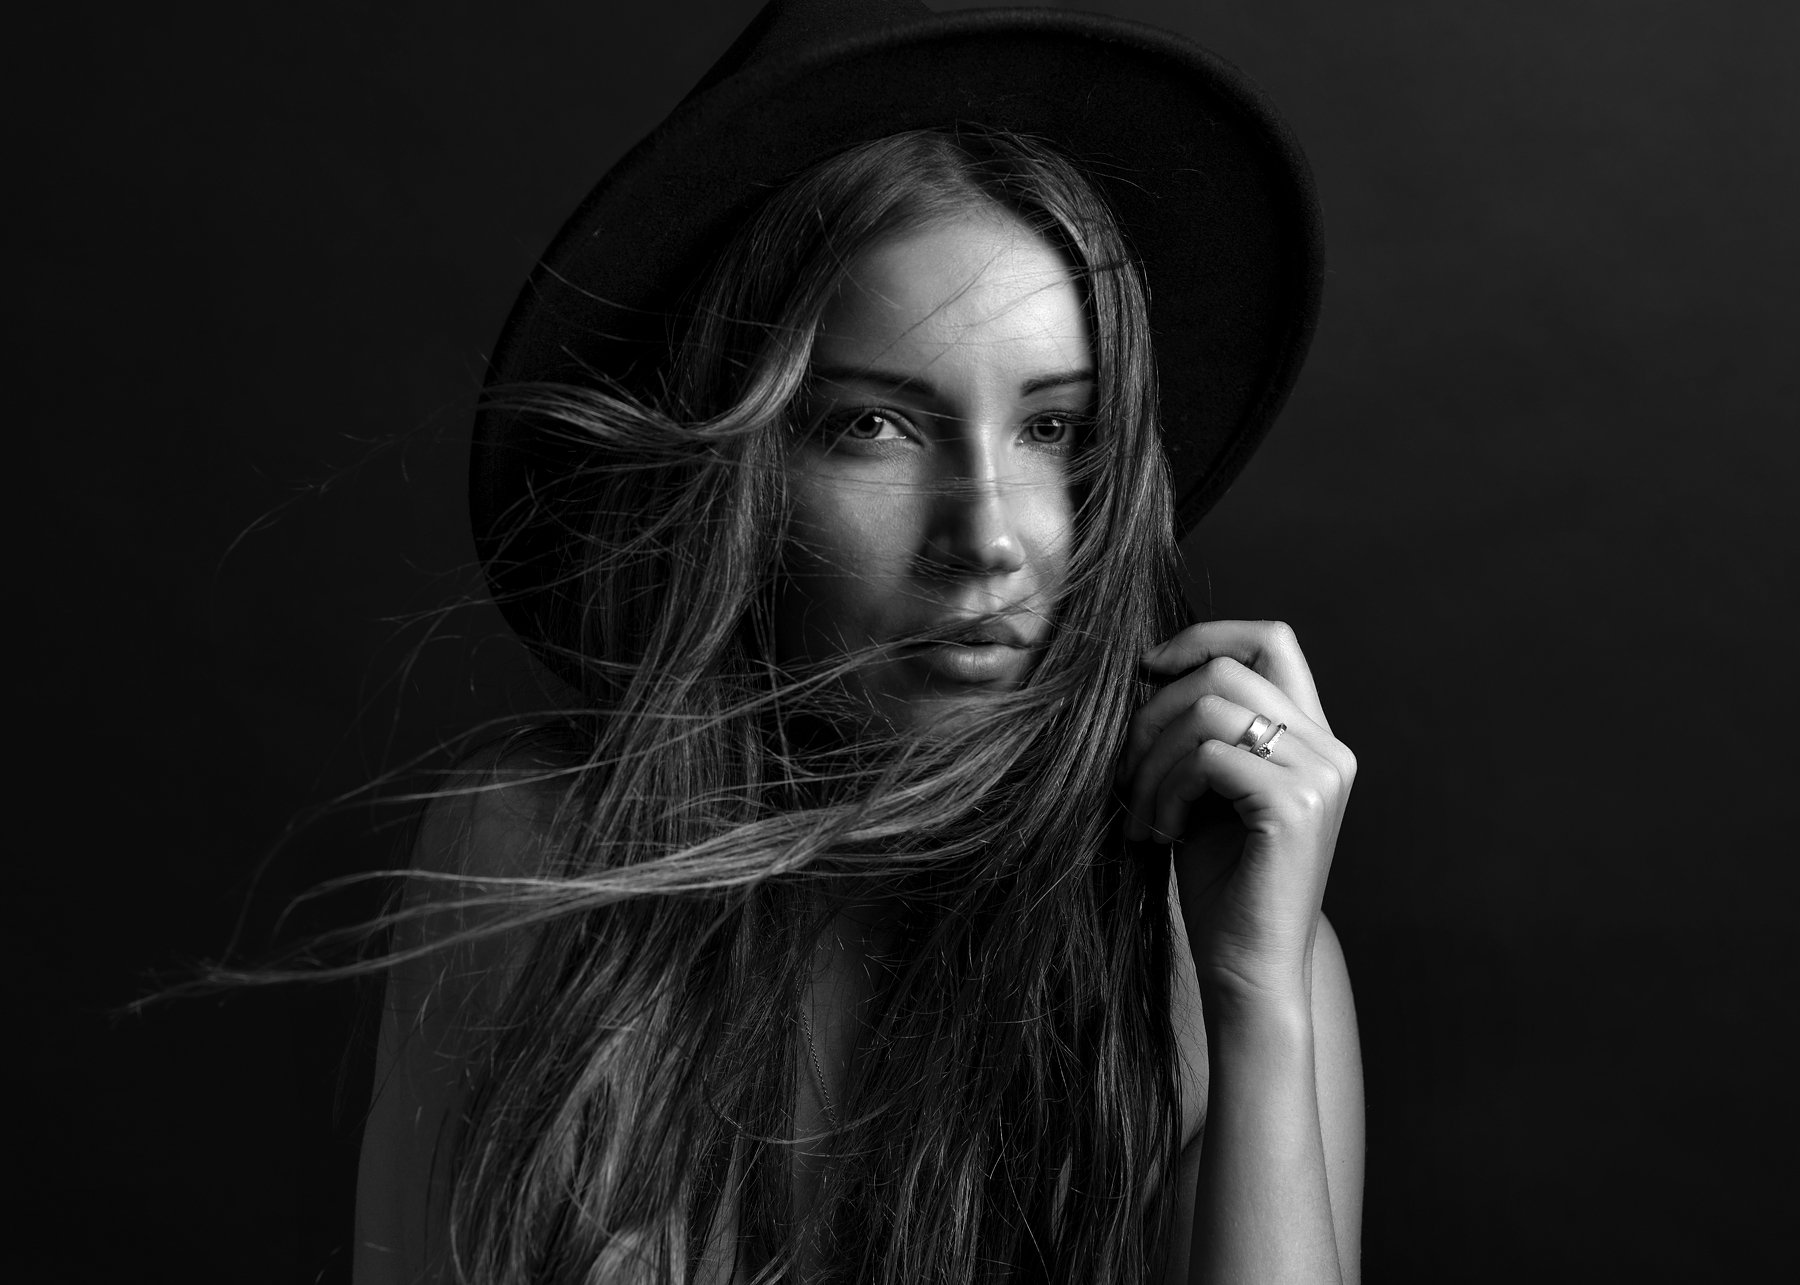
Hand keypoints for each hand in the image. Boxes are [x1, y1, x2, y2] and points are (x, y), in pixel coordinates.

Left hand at [1116, 620, 1355, 1006]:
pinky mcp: (1296, 804)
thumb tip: (1148, 668)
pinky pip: (1206, 756)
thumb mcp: (1208, 790)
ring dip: (1152, 757)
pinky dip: (1165, 789)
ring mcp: (1319, 774)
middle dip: (1155, 712)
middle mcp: (1329, 749)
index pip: (1272, 639)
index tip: (1148, 670)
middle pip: (1226, 669)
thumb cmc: (1221, 885)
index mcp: (1314, 739)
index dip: (1205, 637)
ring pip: (1209, 706)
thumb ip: (1203, 729)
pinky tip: (1159, 833)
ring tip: (1141, 811)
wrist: (1249, 970)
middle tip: (1127, 773)